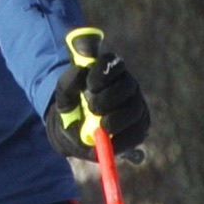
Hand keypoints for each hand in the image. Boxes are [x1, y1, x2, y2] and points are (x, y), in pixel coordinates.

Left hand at [46, 38, 150, 159]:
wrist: (75, 135)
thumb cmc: (72, 110)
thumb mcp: (63, 98)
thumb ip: (67, 82)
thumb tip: (79, 71)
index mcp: (108, 72)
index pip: (112, 61)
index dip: (103, 71)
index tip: (90, 85)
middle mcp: (126, 85)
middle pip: (128, 85)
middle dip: (110, 97)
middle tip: (93, 108)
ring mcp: (136, 105)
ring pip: (136, 108)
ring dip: (118, 119)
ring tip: (102, 127)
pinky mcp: (139, 126)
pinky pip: (138, 131)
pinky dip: (124, 138)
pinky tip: (111, 142)